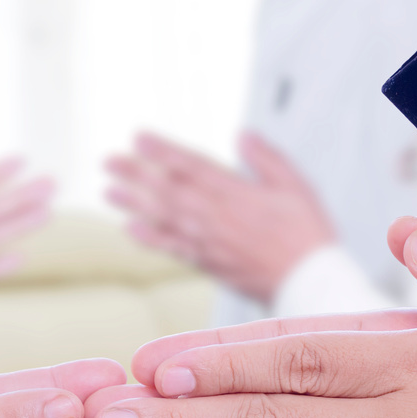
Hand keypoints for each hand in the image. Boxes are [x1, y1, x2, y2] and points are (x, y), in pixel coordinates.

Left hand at [106, 132, 335, 302]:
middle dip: (136, 173)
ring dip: (133, 204)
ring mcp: (207, 241)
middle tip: (108, 162)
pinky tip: (131, 229)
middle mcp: (214, 216)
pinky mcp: (206, 263)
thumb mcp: (295, 185)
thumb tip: (241, 135)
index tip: (137, 138)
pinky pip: (171, 249)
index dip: (161, 151)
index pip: (190, 165)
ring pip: (163, 218)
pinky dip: (149, 239)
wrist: (308, 282)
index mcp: (234, 193)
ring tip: (108, 192)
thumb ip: (266, 158)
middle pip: (167, 189)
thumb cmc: (306, 234)